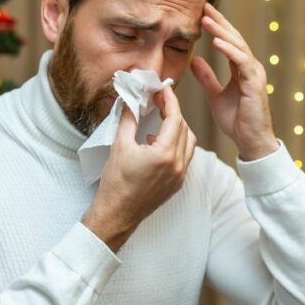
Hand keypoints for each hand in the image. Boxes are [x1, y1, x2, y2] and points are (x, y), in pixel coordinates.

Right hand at [82, 85, 196, 251]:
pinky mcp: (177, 184)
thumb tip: (130, 102)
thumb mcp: (119, 146)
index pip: (175, 118)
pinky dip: (176, 144)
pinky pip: (184, 157)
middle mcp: (178, 165)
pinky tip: (157, 142)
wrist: (117, 214)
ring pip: (189, 142)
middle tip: (158, 102)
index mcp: (165, 154)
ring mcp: (179, 176)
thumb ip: (128, 120)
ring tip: (160, 120)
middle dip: (173, 112)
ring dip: (177, 128)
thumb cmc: (116, 184)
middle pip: (184, 128)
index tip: (163, 90)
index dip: (170, 100)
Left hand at [189, 2, 278, 160]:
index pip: (229, 42)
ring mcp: (254, 74)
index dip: (217, 27)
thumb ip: (206, 77)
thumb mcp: (215, 95)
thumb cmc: (237, 120)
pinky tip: (217, 41)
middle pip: (234, 38)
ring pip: (238, 46)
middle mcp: (250, 68)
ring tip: (207, 20)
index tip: (202, 14)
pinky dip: (230, 50)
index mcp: (241, 69)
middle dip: (219, 22)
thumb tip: (195, 60)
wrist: (251, 141)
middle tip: (205, 7)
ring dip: (222, 31)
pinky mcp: (255, 83)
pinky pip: (242, 62)